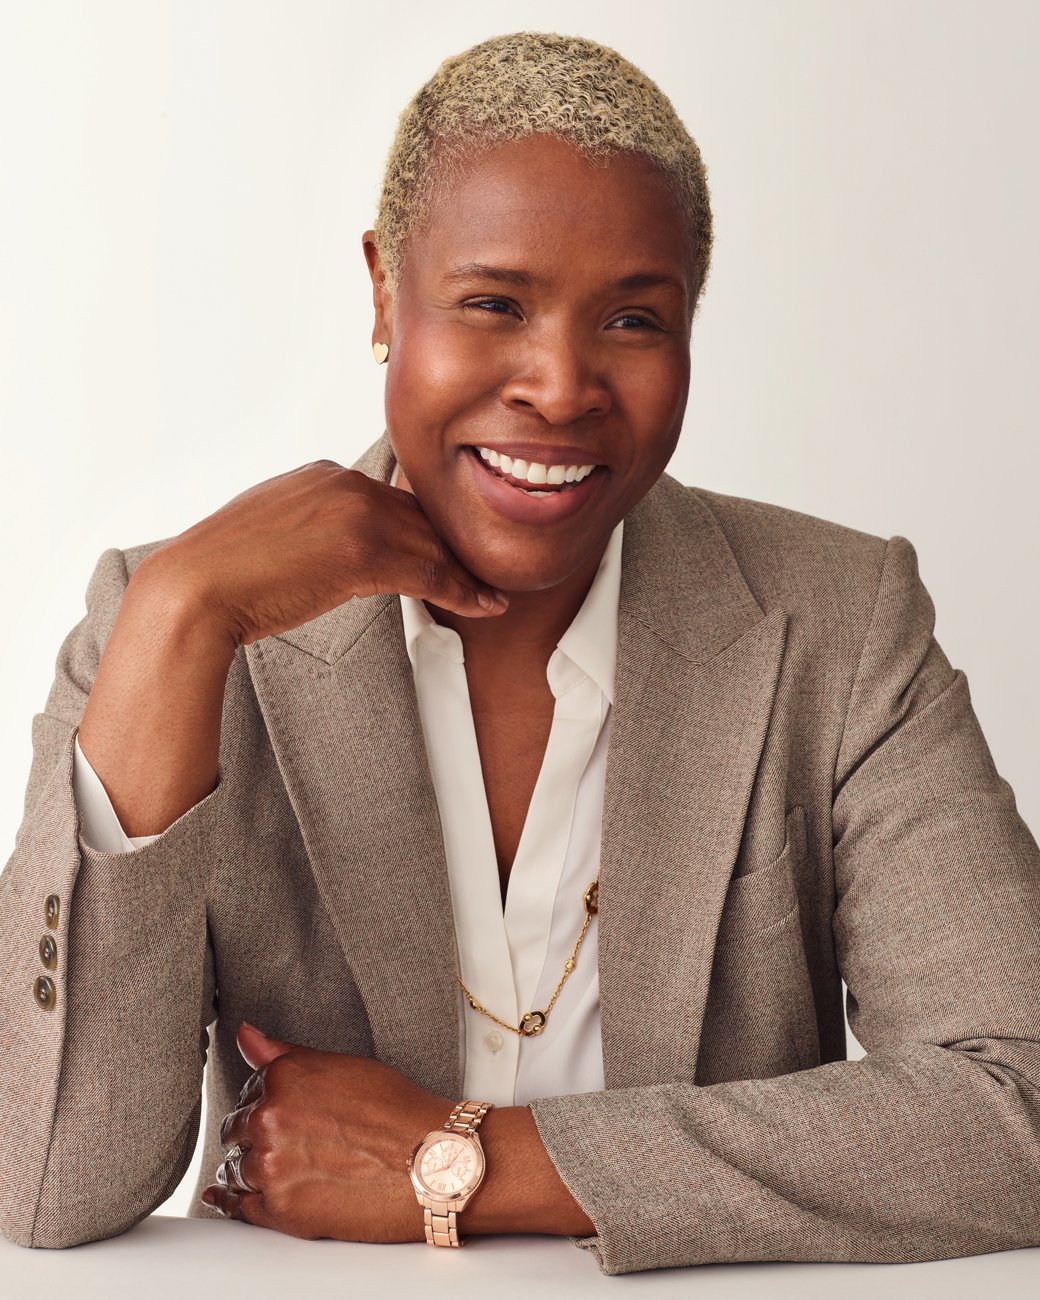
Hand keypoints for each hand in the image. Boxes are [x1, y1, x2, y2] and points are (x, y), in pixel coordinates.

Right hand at [136, 460, 508, 650]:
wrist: (193, 589)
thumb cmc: (221, 574)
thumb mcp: (272, 532)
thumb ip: (312, 529)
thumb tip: (333, 555)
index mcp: (322, 475)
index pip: (391, 501)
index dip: (422, 533)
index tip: (445, 556)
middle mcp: (343, 483)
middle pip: (419, 519)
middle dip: (452, 550)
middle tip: (482, 576)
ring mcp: (355, 512)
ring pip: (431, 544)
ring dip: (467, 574)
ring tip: (490, 596)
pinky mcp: (363, 550)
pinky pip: (431, 572)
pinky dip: (464, 591)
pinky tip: (484, 604)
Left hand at [201, 1022, 449, 1241]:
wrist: (433, 1162)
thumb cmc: (400, 1113)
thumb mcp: (344, 1066)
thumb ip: (286, 1054)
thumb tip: (245, 1035)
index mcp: (284, 1077)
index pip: (249, 1089)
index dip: (264, 1101)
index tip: (278, 1110)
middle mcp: (270, 1119)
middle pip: (236, 1128)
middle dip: (252, 1134)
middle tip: (283, 1140)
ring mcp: (272, 1166)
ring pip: (235, 1167)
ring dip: (246, 1166)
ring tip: (271, 1167)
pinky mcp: (280, 1210)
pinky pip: (237, 1207)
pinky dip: (229, 1202)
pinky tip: (225, 1196)